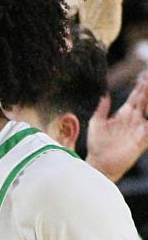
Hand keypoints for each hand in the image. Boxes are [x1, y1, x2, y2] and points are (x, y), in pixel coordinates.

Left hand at [88, 67, 147, 182]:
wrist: (99, 164)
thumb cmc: (96, 145)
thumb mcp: (96, 124)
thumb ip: (101, 109)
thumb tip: (105, 95)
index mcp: (124, 114)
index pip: (135, 97)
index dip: (140, 86)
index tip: (144, 75)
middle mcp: (134, 119)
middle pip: (145, 100)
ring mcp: (140, 128)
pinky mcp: (143, 140)